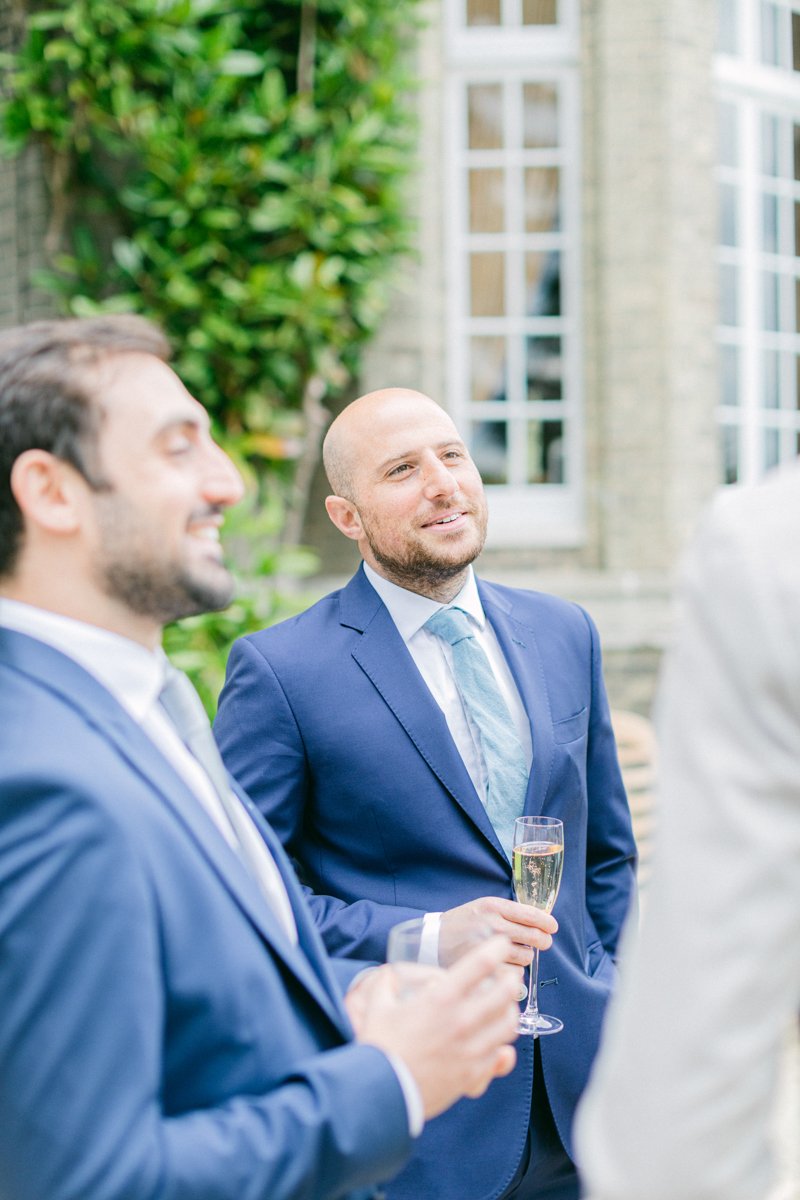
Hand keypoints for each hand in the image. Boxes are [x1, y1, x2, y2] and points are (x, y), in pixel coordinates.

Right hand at [349, 935, 519, 1119]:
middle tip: (510, 977)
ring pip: (508, 1025)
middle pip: (505, 993)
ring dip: (510, 1012)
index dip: (496, 948)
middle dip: (511, 980)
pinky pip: (499, 1056)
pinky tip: (494, 1042)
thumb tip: (390, 973)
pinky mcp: (473, 1074)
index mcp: (441, 1000)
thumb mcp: (377, 1007)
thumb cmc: (380, 1048)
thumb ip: (386, 984)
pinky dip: (500, 1045)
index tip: (501, 944)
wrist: (383, 1094)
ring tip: (505, 1008)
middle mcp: (462, 1021)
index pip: (480, 964)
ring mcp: (471, 1050)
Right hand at [440, 896, 556, 969]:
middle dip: (542, 941)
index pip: (531, 914)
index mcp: (493, 906)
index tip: (552, 927)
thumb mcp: (481, 907)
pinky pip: (515, 974)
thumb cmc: (460, 924)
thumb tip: (540, 921)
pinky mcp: (486, 968)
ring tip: (513, 955)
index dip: (547, 922)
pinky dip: (513, 972)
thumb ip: (507, 912)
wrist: (431, 941)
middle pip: (534, 936)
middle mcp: (492, 924)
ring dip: (525, 957)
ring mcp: (489, 948)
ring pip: (527, 957)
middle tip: (542, 943)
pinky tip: (504, 967)